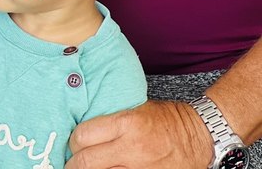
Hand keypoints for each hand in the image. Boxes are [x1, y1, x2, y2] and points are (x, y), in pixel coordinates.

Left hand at [66, 100, 212, 167]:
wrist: (201, 136)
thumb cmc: (167, 120)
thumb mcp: (136, 109)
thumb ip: (111, 121)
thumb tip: (84, 130)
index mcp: (126, 123)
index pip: (83, 135)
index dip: (74, 141)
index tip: (75, 143)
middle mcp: (131, 148)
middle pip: (85, 161)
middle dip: (74, 163)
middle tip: (73, 163)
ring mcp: (140, 168)